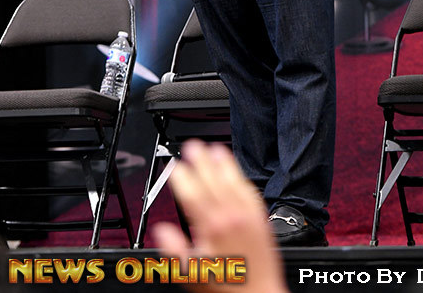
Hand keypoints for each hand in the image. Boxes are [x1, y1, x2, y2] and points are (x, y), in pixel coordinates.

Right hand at [152, 140, 288, 292]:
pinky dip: (240, 177)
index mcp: (211, 228)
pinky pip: (249, 190)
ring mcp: (247, 215)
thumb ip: (174, 249)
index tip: (175, 165)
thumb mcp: (191, 274)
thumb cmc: (227, 287)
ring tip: (213, 148)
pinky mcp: (261, 218)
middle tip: (192, 145)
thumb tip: (161, 230)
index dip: (182, 177)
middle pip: (212, 180)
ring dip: (222, 162)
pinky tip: (235, 172)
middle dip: (200, 160)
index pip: (193, 194)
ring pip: (232, 180)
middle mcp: (230, 216)